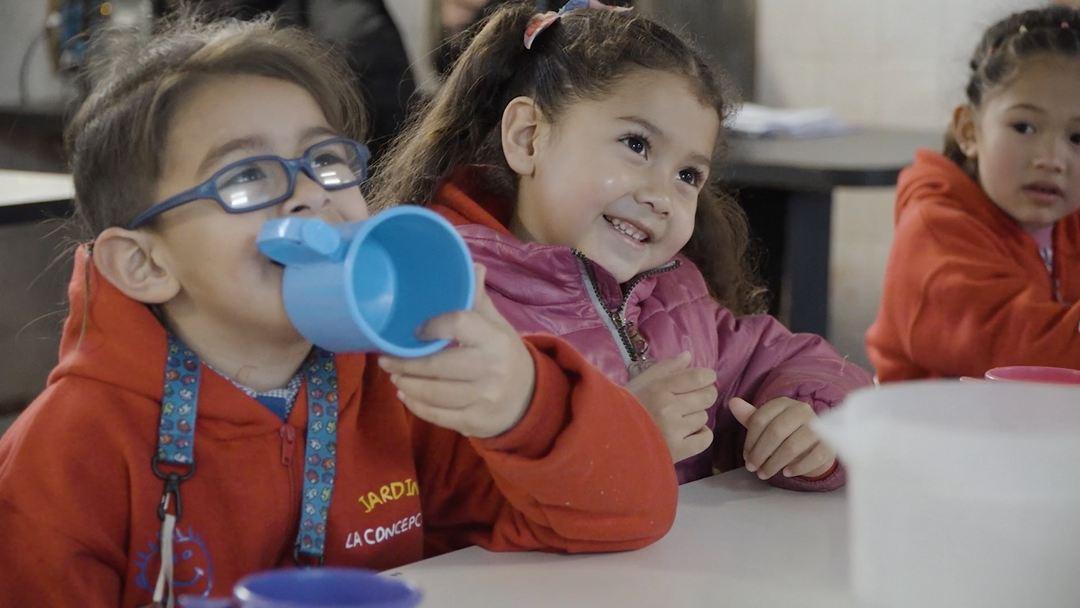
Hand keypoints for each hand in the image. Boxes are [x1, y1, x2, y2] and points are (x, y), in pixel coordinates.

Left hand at [379, 265, 534, 437]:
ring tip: (394, 375)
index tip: (414, 330)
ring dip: (406, 384)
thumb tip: (469, 264)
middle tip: (385, 359)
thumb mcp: (497, 325)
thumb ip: (478, 300)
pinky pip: (437, 415)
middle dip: (404, 363)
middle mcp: (491, 368)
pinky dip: (416, 405)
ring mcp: (483, 398)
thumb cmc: (505, 354)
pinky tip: (406, 395)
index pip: (458, 324)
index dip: (432, 325)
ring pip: (433, 392)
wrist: (530, 399)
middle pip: (437, 365)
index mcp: (494, 339)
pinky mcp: (475, 422)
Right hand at [625, 352, 716, 461]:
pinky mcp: (678, 451)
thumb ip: (665, 368)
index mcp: (659, 388)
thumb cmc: (623, 407)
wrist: (609, 439)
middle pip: (707, 396)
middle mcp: (669, 408)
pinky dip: (701, 434)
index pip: (698, 377)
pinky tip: (689, 432)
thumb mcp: (640, 382)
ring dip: (695, 415)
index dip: (708, 376)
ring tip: (680, 418)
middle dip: (704, 394)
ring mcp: (674, 431)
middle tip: (693, 398)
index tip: (706, 378)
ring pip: (703, 416)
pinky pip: (705, 438)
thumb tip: (689, 355)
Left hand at [729, 397, 834, 479]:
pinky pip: (812, 457)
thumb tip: (733, 402)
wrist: (817, 445)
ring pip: (792, 446)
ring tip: (764, 474)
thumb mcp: (767, 425)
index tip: (746, 456)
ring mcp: (818, 426)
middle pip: (775, 431)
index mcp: (784, 403)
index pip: (760, 419)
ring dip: (774, 463)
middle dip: (760, 453)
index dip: (750, 440)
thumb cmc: (787, 434)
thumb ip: (751, 417)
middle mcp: (802, 410)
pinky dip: (797, 467)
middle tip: (752, 468)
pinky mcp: (829, 444)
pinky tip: (786, 473)